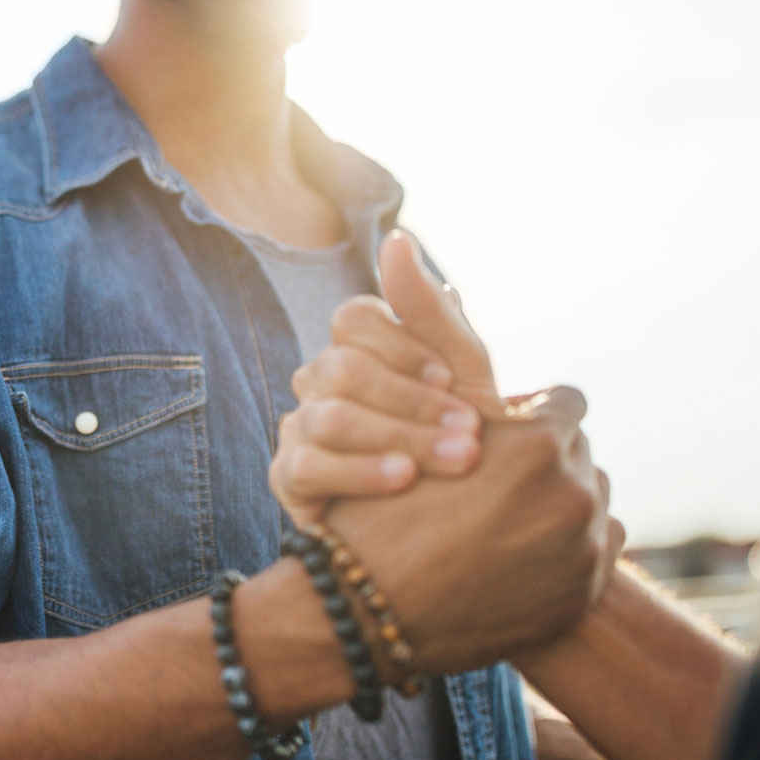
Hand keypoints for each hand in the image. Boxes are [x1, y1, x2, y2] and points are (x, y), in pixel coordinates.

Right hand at [271, 292, 484, 525]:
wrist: (458, 520)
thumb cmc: (460, 436)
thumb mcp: (463, 373)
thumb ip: (430, 309)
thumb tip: (397, 238)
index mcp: (358, 347)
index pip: (353, 318)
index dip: (404, 347)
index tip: (452, 381)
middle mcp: (320, 379)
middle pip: (345, 368)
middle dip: (414, 401)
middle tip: (470, 434)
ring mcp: (299, 426)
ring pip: (331, 416)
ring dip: (401, 437)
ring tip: (454, 460)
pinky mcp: (288, 477)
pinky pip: (309, 464)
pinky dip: (363, 470)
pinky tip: (405, 481)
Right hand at [326, 399, 623, 670]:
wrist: (369, 609)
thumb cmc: (386, 512)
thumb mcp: (430, 439)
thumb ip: (487, 414)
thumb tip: (522, 401)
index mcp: (539, 445)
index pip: (568, 401)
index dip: (536, 409)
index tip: (514, 425)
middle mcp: (573, 494)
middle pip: (580, 450)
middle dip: (547, 454)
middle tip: (504, 475)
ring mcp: (583, 549)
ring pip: (592, 496)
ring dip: (563, 495)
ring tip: (515, 513)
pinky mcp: (582, 594)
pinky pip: (599, 545)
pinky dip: (574, 540)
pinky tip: (530, 546)